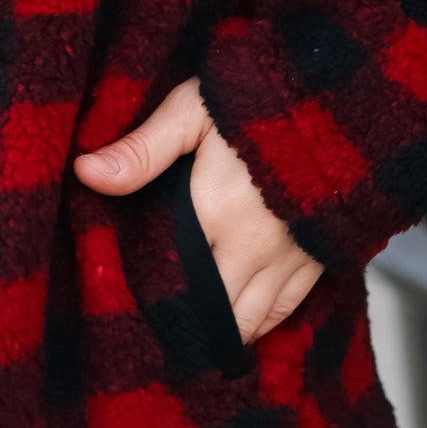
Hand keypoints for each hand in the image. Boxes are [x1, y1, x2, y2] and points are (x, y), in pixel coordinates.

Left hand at [72, 77, 322, 343]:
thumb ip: (142, 147)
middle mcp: (252, 249)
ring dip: (219, 331)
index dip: (147, 298)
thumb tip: (84, 172)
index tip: (125, 301)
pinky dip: (258, 325)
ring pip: (248, 324)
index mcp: (212, 214)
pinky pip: (283, 314)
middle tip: (155, 324)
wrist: (342, 95)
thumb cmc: (260, 95)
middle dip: (183, 325)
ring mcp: (290, 259)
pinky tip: (236, 321)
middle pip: (209, 315)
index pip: (168, 280)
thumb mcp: (194, 108)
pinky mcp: (320, 259)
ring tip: (191, 332)